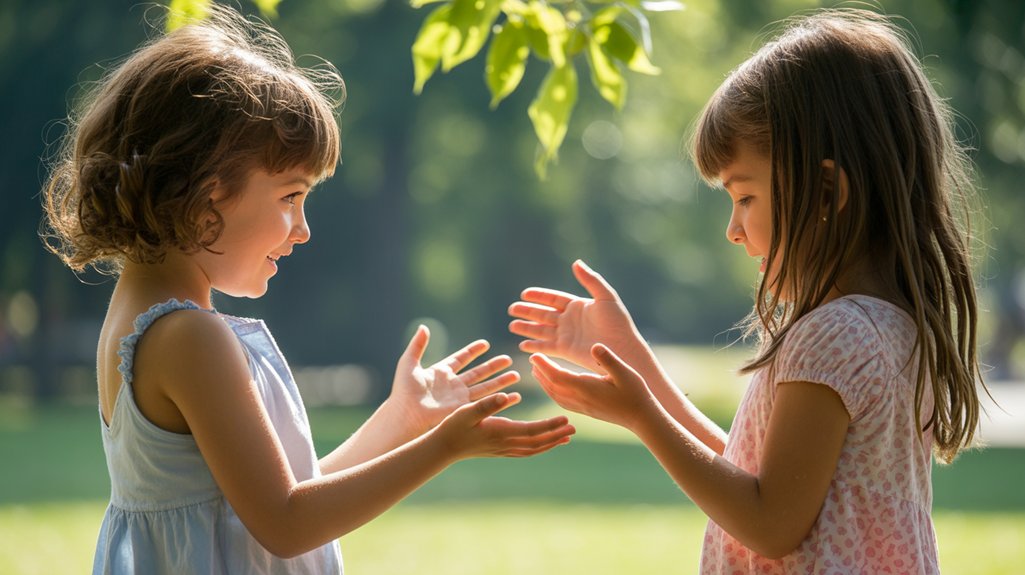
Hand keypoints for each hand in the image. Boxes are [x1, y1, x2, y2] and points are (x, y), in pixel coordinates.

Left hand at [389, 326, 519, 435]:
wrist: (406, 415)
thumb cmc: (404, 391)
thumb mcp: (409, 363)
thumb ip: (417, 345)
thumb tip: (423, 326)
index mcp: (441, 372)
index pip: (461, 358)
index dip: (473, 351)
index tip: (485, 344)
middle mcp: (453, 384)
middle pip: (478, 372)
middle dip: (493, 366)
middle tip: (508, 359)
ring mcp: (460, 398)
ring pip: (486, 386)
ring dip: (501, 381)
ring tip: (517, 374)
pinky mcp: (464, 409)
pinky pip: (485, 401)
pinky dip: (501, 399)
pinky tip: (514, 396)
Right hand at [435, 392, 575, 458]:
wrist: (444, 447)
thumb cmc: (453, 426)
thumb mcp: (467, 411)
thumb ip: (486, 404)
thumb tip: (506, 396)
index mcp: (501, 432)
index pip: (532, 430)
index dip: (550, 426)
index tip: (565, 420)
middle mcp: (505, 443)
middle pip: (537, 442)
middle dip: (556, 436)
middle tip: (574, 429)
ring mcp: (503, 449)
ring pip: (533, 449)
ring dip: (551, 444)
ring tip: (566, 438)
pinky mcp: (500, 451)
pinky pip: (525, 451)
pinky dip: (538, 448)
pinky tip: (544, 444)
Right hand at [509, 260, 644, 371]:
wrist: (623, 349)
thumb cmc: (618, 323)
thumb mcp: (606, 297)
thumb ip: (590, 280)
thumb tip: (576, 263)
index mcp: (578, 306)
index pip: (554, 299)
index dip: (539, 296)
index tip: (524, 294)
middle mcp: (570, 321)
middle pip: (544, 314)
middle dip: (528, 311)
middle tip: (512, 309)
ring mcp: (567, 336)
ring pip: (542, 330)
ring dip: (527, 328)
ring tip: (512, 325)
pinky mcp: (566, 351)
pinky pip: (546, 347)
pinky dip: (534, 346)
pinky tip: (522, 345)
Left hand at [529, 344, 655, 430]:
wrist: (641, 418)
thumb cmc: (635, 393)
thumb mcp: (624, 372)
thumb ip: (609, 359)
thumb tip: (594, 345)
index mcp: (586, 387)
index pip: (557, 376)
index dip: (544, 365)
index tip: (533, 356)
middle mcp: (580, 399)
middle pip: (552, 386)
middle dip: (540, 373)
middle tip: (532, 360)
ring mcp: (582, 407)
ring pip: (555, 395)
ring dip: (544, 383)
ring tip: (538, 372)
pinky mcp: (586, 411)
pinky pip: (563, 402)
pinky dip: (553, 393)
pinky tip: (555, 388)